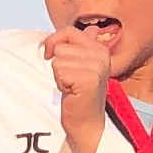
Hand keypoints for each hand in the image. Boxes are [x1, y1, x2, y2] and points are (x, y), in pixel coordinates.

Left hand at [45, 23, 112, 152]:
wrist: (87, 124)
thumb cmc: (81, 96)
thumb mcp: (82, 65)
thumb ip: (83, 45)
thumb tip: (90, 29)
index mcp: (101, 49)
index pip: (69, 31)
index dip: (55, 41)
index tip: (51, 55)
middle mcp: (101, 55)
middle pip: (61, 45)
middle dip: (58, 63)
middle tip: (70, 79)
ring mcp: (96, 67)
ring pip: (58, 59)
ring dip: (59, 75)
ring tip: (71, 86)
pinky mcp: (88, 79)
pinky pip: (59, 70)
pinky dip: (60, 83)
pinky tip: (71, 92)